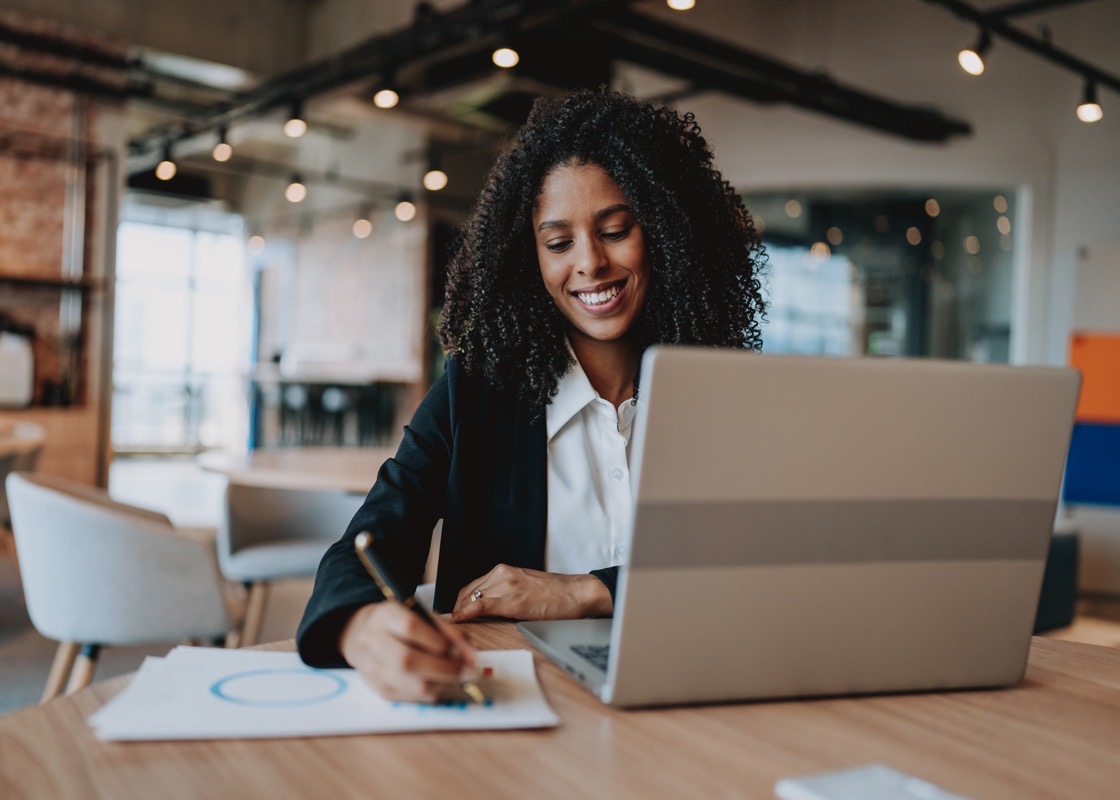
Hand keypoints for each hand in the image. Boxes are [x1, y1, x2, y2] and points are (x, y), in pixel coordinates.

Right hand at [339, 602, 476, 702]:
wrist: (363, 635)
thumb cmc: (401, 624)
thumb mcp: (424, 616)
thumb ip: (450, 633)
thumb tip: (471, 658)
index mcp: (385, 615)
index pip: (411, 627)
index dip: (439, 641)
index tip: (461, 651)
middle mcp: (372, 641)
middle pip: (408, 660)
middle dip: (446, 669)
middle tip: (470, 672)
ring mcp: (372, 667)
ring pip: (411, 684)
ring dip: (443, 684)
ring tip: (458, 677)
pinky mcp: (378, 689)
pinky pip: (411, 698)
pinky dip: (433, 693)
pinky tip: (442, 683)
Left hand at [451, 564, 612, 622]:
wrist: (575, 593)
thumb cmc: (555, 593)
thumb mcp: (524, 586)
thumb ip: (504, 591)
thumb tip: (486, 607)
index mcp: (503, 570)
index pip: (471, 586)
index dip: (460, 603)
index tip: (453, 614)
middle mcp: (501, 573)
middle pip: (467, 593)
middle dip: (457, 610)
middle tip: (451, 626)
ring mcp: (505, 585)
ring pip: (471, 599)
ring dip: (460, 614)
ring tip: (453, 629)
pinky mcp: (512, 600)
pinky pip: (481, 605)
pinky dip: (465, 613)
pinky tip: (457, 620)